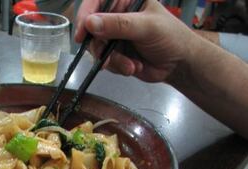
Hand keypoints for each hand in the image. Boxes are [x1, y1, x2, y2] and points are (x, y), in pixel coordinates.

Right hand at [74, 0, 197, 82]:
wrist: (180, 65)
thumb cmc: (171, 37)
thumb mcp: (146, 27)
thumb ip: (119, 24)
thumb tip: (91, 23)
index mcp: (126, 1)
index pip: (97, 1)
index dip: (86, 16)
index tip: (82, 34)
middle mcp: (117, 16)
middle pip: (93, 29)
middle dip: (100, 47)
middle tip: (107, 58)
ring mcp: (116, 36)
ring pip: (97, 48)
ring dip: (112, 60)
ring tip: (130, 66)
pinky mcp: (116, 53)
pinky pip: (105, 61)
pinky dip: (117, 67)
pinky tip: (133, 67)